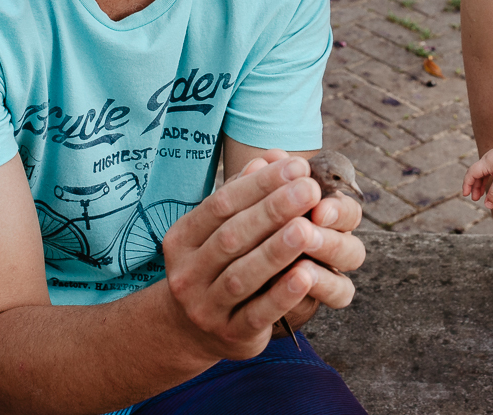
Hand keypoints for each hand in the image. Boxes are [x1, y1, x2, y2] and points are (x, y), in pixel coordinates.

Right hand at [161, 151, 365, 361]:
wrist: (190, 329)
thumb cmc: (216, 263)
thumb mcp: (220, 227)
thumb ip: (245, 194)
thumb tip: (273, 157)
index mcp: (183, 239)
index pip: (220, 204)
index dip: (259, 184)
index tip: (297, 166)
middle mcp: (188, 274)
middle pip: (232, 237)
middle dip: (273, 210)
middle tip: (309, 189)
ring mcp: (206, 307)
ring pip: (242, 276)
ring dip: (276, 251)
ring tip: (307, 229)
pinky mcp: (231, 336)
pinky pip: (257, 314)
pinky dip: (282, 295)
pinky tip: (306, 275)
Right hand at [463, 144, 492, 208]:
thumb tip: (487, 205)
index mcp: (486, 162)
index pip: (471, 173)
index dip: (467, 185)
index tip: (466, 195)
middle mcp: (490, 158)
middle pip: (478, 173)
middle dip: (476, 186)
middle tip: (476, 198)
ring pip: (487, 172)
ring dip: (484, 183)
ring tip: (484, 194)